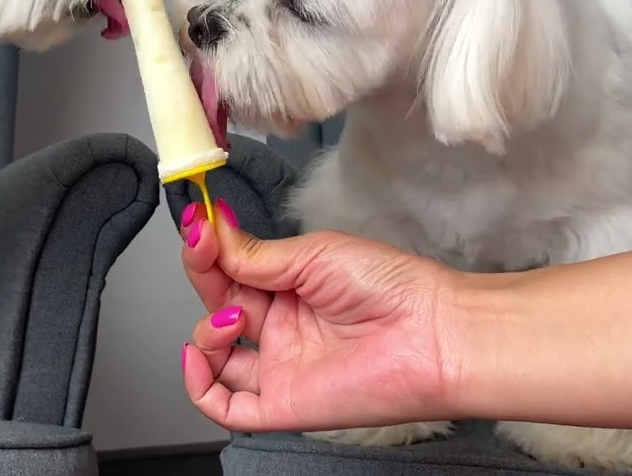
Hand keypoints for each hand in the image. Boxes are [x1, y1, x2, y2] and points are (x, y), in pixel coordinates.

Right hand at [178, 200, 462, 432]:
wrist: (433, 334)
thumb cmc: (394, 289)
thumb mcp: (314, 254)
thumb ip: (256, 254)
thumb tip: (211, 233)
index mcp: (290, 288)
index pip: (230, 270)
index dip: (208, 250)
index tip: (199, 225)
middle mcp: (282, 327)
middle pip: (217, 306)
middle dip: (204, 277)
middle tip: (205, 252)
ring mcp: (280, 366)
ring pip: (215, 357)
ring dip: (205, 331)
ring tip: (233, 317)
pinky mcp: (282, 404)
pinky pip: (226, 407)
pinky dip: (198, 385)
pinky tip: (198, 357)